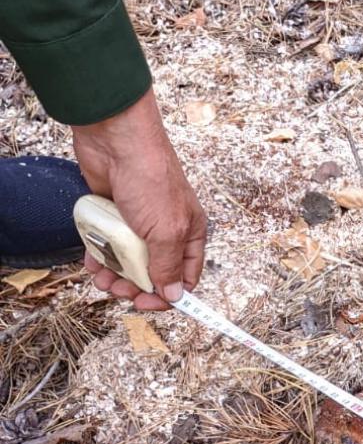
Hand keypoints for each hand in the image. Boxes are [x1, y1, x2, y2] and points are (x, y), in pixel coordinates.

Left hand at [72, 89, 206, 309]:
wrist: (116, 141)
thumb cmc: (150, 179)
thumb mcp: (166, 232)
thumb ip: (168, 266)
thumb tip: (173, 295)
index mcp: (189, 234)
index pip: (184, 276)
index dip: (168, 295)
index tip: (146, 303)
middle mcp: (166, 231)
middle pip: (153, 273)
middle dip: (135, 286)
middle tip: (119, 290)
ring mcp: (139, 223)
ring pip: (127, 261)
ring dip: (114, 275)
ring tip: (101, 278)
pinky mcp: (114, 214)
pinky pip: (107, 244)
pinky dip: (99, 256)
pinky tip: (91, 262)